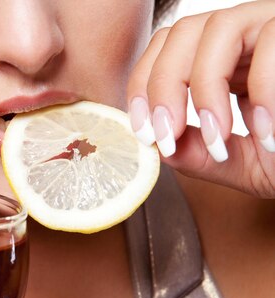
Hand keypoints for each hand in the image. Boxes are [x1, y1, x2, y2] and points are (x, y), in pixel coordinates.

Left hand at [127, 0, 274, 197]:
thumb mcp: (248, 164)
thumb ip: (202, 156)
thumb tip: (160, 147)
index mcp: (227, 63)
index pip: (168, 51)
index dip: (143, 85)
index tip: (143, 130)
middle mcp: (249, 37)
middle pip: (182, 31)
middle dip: (162, 85)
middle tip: (165, 135)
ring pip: (221, 25)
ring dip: (205, 87)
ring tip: (220, 137)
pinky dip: (263, 90)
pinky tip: (270, 132)